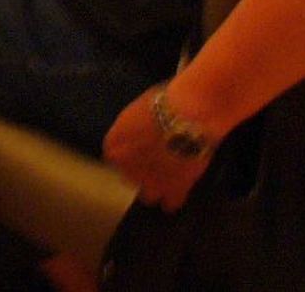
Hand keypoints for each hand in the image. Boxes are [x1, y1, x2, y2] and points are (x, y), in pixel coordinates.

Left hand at [102, 84, 212, 211]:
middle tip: (159, 162)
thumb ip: (135, 127)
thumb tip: (142, 129)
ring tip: (172, 177)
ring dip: (158, 187)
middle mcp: (126, 167)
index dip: (131, 155)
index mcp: (114, 144)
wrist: (189, 114)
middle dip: (143, 172)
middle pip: (130, 176)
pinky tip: (182, 188)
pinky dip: (176, 197)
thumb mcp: (140, 109)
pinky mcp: (172, 191)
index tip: (141, 152)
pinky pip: (170, 203)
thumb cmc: (166, 102)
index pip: (115, 157)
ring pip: (148, 195)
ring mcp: (149, 182)